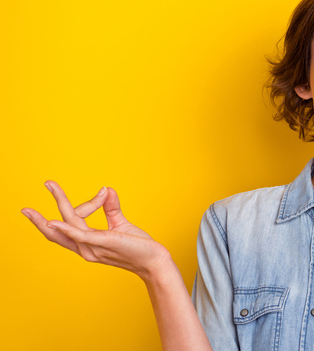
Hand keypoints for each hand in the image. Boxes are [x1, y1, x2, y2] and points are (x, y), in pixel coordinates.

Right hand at [22, 181, 170, 280]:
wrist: (154, 260)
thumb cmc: (137, 245)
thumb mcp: (120, 224)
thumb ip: (111, 208)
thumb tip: (106, 189)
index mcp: (87, 243)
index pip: (72, 223)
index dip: (86, 204)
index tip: (104, 191)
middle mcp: (85, 248)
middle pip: (55, 233)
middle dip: (38, 221)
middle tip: (24, 209)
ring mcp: (91, 247)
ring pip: (65, 229)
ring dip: (50, 214)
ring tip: (37, 203)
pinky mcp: (102, 243)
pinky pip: (79, 235)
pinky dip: (65, 227)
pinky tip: (53, 222)